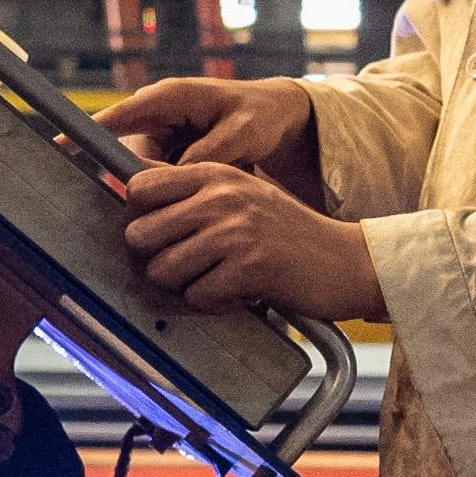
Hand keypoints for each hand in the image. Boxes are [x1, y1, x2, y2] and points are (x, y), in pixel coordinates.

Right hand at [100, 74, 323, 199]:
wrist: (276, 115)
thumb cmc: (260, 116)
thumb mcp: (241, 134)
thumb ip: (206, 156)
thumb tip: (174, 180)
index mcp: (168, 97)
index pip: (116, 116)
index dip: (85, 132)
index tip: (58, 145)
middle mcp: (157, 113)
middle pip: (133, 156)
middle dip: (156, 180)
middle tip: (192, 192)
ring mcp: (162, 132)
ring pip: (148, 171)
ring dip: (176, 183)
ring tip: (219, 172)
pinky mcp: (169, 150)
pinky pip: (163, 175)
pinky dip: (184, 183)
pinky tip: (215, 177)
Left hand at [114, 157, 384, 323]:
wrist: (345, 261)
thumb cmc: (286, 235)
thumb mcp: (241, 196)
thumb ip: (192, 197)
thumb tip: (130, 209)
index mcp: (214, 173)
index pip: (138, 187)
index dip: (140, 216)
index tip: (159, 233)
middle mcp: (221, 195)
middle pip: (139, 234)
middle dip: (157, 259)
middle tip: (191, 265)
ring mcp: (235, 230)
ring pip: (162, 270)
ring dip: (185, 285)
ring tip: (218, 277)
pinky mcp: (249, 267)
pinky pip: (197, 297)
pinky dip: (215, 303)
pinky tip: (241, 291)